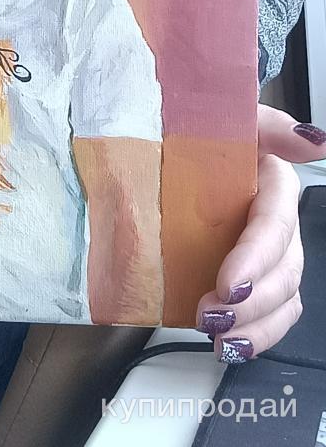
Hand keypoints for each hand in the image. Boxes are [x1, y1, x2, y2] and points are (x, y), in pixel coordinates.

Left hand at [196, 105, 325, 360]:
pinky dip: (256, 337)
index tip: (227, 282)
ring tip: (218, 337)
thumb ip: (267, 121)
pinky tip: (232, 349)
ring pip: (283, 298)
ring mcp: (264, 253)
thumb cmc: (189, 127)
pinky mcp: (248, 278)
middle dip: (253, 299)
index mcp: (272, 180)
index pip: (277, 222)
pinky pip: (270, 315)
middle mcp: (275, 220)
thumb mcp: (222, 113)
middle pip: (285, 269)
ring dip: (256, 325)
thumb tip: (315, 141)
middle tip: (211, 315)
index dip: (258, 256)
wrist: (152, 148)